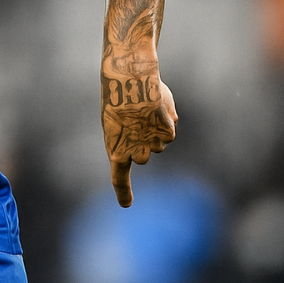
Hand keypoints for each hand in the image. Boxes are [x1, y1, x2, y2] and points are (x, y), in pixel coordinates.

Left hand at [100, 72, 177, 206]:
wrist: (128, 77)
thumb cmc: (119, 91)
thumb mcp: (123, 114)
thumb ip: (140, 127)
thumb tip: (169, 125)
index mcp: (115, 146)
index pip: (119, 176)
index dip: (123, 191)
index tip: (126, 206)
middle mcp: (132, 151)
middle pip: (144, 159)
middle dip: (143, 147)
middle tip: (137, 126)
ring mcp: (150, 144)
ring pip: (158, 146)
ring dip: (154, 133)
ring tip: (144, 111)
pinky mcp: (165, 134)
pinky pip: (168, 133)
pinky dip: (165, 123)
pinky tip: (156, 108)